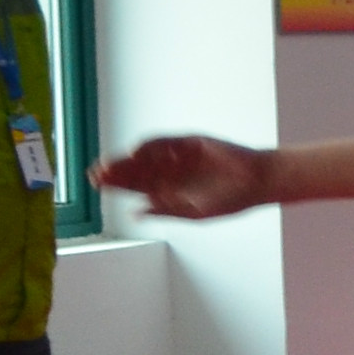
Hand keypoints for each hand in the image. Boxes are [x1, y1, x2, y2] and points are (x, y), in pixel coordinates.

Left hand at [96, 134, 275, 216]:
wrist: (258, 181)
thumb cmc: (232, 200)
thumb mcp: (196, 212)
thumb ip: (166, 210)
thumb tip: (135, 212)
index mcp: (171, 189)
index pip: (136, 186)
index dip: (116, 185)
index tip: (95, 185)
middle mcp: (171, 171)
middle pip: (137, 170)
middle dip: (116, 173)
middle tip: (94, 174)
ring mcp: (180, 155)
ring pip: (146, 156)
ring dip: (127, 160)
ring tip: (109, 165)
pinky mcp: (191, 142)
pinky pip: (166, 142)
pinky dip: (151, 146)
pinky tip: (136, 152)